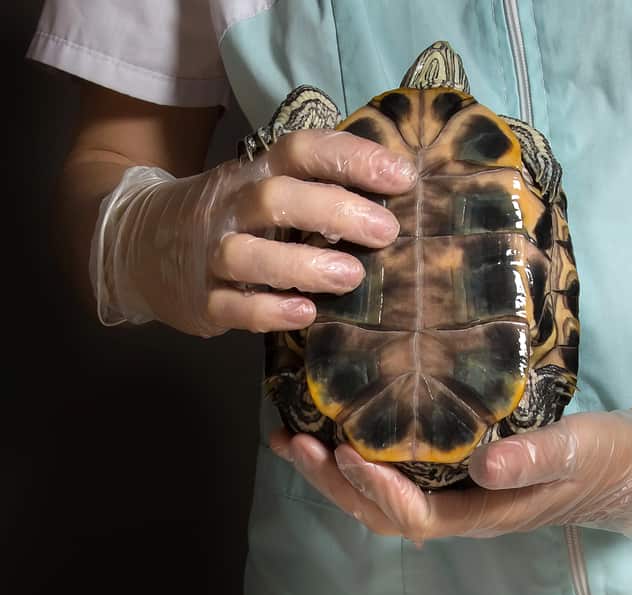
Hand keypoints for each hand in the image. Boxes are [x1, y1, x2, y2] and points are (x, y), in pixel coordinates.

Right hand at [92, 130, 416, 335]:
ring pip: (249, 254)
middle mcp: (233, 207)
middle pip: (277, 199)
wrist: (137, 242)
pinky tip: (305, 314)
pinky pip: (231, 305)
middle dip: (335, 212)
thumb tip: (401, 197)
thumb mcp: (264, 188)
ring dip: (303, 265)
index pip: (302, 151)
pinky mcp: (201, 299)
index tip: (402, 177)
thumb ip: (318, 189)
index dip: (352, 158)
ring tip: (352, 276)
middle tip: (386, 231)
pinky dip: (267, 311)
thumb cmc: (232, 217)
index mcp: (257, 174)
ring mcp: (212, 254)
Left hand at [271, 410, 631, 542]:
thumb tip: (484, 465)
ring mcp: (455, 490)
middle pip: (381, 510)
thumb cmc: (601, 457)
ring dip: (336, 471)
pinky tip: (341, 423)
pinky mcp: (456, 466)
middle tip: (295, 442)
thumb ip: (535, 458)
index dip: (377, 490)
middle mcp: (459, 507)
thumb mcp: (575, 451)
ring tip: (295, 436)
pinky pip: (398, 470)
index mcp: (483, 513)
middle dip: (334, 483)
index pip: (416, 514)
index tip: (347, 453)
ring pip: (382, 494)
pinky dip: (361, 453)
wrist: (621, 459)